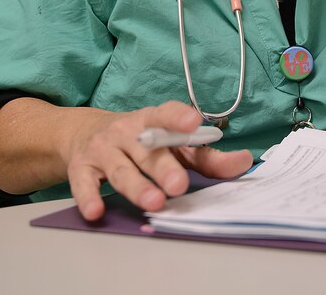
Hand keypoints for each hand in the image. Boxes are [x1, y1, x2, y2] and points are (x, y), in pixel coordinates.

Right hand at [63, 101, 252, 220]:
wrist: (84, 133)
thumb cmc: (140, 141)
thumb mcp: (171, 143)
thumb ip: (206, 155)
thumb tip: (244, 162)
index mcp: (153, 121)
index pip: (167, 115)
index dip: (179, 118)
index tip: (194, 122)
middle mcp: (127, 131)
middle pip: (148, 150)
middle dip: (164, 167)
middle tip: (179, 184)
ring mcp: (104, 149)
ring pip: (121, 169)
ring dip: (137, 186)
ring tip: (154, 202)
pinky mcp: (81, 168)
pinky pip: (84, 184)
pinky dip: (89, 197)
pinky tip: (96, 210)